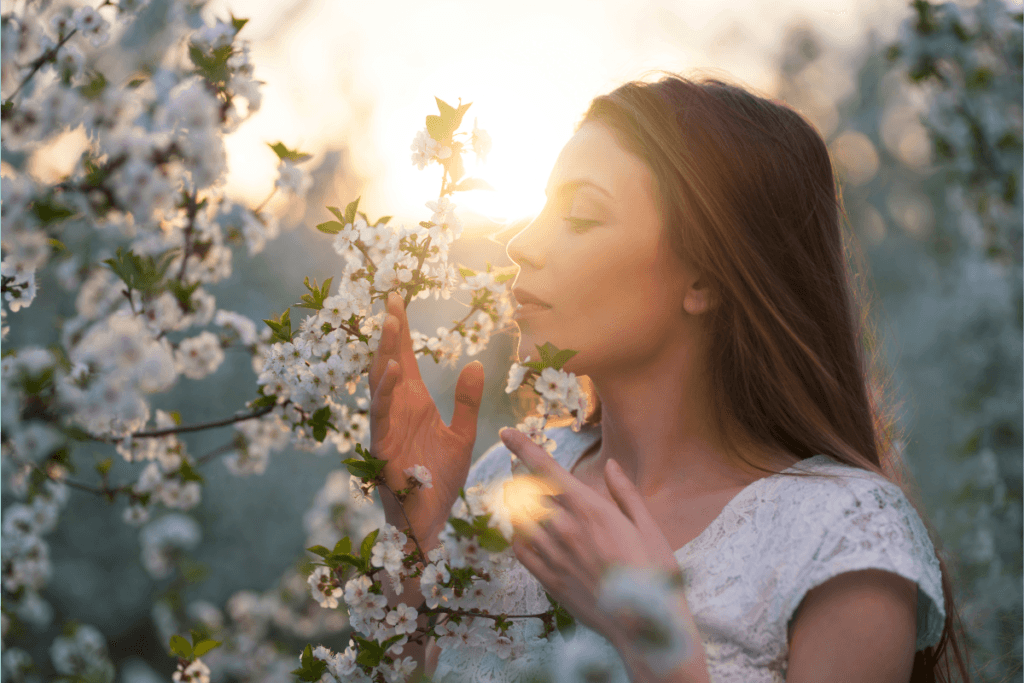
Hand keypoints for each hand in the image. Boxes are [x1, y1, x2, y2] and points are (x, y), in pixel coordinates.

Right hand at [368, 291, 484, 549]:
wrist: (431, 521)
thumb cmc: (440, 481)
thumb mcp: (462, 435)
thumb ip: (467, 401)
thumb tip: (474, 363)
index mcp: (414, 403)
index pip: (406, 359)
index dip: (402, 331)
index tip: (397, 299)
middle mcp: (398, 409)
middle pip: (390, 362)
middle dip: (391, 331)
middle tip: (392, 299)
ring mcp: (387, 426)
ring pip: (381, 382)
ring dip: (386, 353)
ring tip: (392, 323)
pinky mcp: (383, 446)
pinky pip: (381, 414)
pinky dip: (385, 392)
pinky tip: (392, 370)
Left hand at [499, 428, 679, 636]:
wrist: (644, 626)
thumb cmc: (653, 574)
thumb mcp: (647, 526)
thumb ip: (625, 493)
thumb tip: (611, 465)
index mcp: (590, 508)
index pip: (546, 469)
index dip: (523, 447)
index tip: (506, 432)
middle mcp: (565, 528)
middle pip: (527, 490)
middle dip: (523, 478)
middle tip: (526, 473)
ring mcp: (554, 555)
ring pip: (519, 517)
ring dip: (519, 504)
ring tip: (525, 500)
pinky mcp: (548, 579)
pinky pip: (520, 549)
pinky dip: (519, 535)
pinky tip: (528, 533)